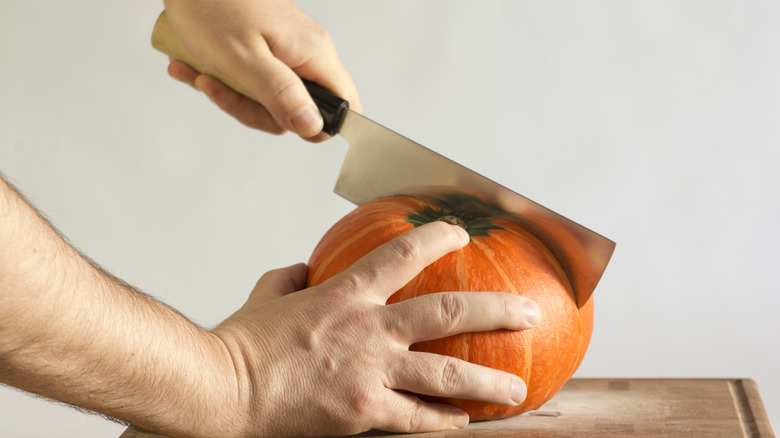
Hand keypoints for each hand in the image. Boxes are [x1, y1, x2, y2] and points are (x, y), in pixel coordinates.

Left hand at [163, 0, 360, 140]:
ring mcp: (286, 50)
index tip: (276, 119)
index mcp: (312, 53)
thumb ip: (282, 96)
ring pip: (272, 98)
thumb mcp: (244, 59)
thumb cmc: (210, 4)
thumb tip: (313, 127)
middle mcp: (306, 52)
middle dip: (256, 111)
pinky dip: (224, 80)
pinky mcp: (266, 48)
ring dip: (232, 96)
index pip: (343, 106)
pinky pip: (254, 81)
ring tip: (202, 75)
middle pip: (299, 109)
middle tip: (224, 92)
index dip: (315, 126)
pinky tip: (198, 68)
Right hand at [213, 222, 539, 436]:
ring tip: (517, 388)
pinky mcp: (365, 412)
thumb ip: (292, 277)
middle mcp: (368, 329)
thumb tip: (303, 270)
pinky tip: (464, 422)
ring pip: (445, 373)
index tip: (460, 234)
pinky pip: (417, 418)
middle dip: (496, 310)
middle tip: (528, 312)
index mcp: (345, 294)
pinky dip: (444, 420)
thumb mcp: (269, 294)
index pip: (403, 253)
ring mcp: (370, 372)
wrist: (223, 391)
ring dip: (487, 381)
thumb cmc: (242, 343)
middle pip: (448, 312)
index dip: (439, 237)